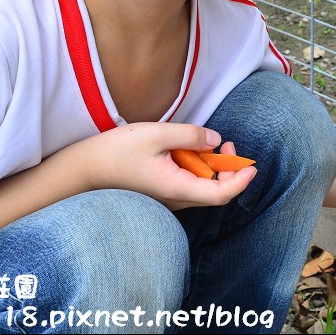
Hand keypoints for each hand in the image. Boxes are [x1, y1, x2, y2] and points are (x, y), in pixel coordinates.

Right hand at [84, 122, 256, 210]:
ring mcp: (167, 199)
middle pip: (215, 192)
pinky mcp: (160, 193)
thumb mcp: (156, 135)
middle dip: (229, 169)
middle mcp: (175, 199)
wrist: (84, 169)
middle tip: (228, 144)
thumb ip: (189, 135)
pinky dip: (197, 169)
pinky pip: (188, 185)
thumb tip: (215, 140)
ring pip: (202, 188)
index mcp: (177, 188)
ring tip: (209, 143)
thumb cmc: (117, 152)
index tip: (252, 165)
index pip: (221, 194)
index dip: (241, 181)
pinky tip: (189, 151)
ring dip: (212, 168)